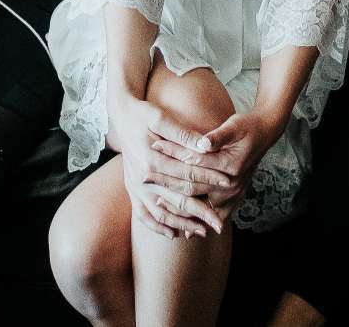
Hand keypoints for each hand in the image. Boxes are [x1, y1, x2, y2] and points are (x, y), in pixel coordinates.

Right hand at [108, 93, 228, 239]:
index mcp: (151, 160)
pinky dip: (158, 226)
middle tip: (220, 225)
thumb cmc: (142, 114)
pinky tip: (173, 234)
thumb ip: (183, 135)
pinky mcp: (131, 189)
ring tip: (203, 232)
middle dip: (200, 213)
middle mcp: (142, 178)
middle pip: (177, 200)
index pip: (187, 175)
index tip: (228, 186)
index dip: (209, 180)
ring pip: (162, 212)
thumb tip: (205, 146)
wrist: (119, 116)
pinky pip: (144, 214)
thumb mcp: (161, 118)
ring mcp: (135, 186)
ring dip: (183, 224)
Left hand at [149, 110, 279, 211]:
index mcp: (229, 166)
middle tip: (145, 180)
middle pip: (192, 189)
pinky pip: (213, 214)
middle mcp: (231, 185)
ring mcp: (233, 194)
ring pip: (200, 206)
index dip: (171, 160)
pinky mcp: (233, 198)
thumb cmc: (247, 126)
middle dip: (167, 185)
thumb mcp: (234, 125)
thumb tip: (203, 142)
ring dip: (179, 207)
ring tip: (156, 204)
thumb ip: (218, 136)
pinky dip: (198, 218)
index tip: (152, 156)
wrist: (266, 133)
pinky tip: (184, 226)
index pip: (193, 165)